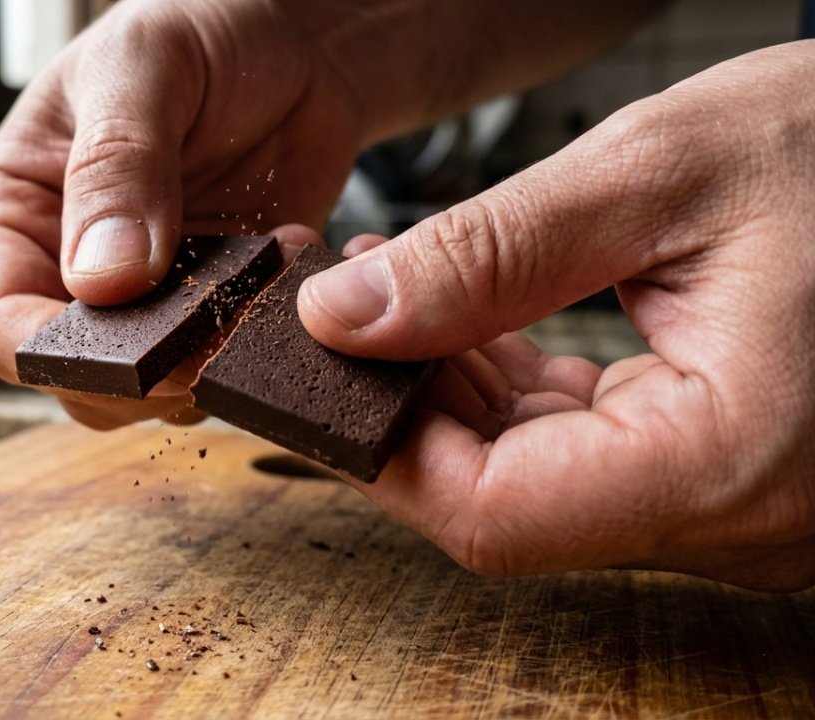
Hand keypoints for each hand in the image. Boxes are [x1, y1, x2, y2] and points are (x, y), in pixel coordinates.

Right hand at [0, 0, 659, 428]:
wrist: (292, 45)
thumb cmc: (198, 34)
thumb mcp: (141, 71)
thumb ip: (116, 167)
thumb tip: (101, 278)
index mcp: (11, 216)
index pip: (2, 324)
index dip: (57, 356)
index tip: (133, 351)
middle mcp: (63, 273)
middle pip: (74, 378)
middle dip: (145, 373)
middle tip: (218, 321)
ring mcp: (142, 303)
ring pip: (151, 393)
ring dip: (212, 359)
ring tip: (260, 275)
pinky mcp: (209, 315)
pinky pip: (223, 367)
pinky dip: (260, 341)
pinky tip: (287, 267)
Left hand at [298, 42, 814, 590]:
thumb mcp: (660, 172)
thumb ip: (490, 257)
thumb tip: (346, 321)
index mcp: (730, 460)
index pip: (492, 516)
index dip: (382, 448)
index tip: (318, 368)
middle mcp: (738, 514)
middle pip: (504, 502)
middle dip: (405, 405)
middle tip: (338, 312)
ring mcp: (733, 500)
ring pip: (536, 478)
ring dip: (452, 389)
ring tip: (393, 290)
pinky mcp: (723, 464)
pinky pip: (584, 450)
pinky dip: (512, 388)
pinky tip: (468, 316)